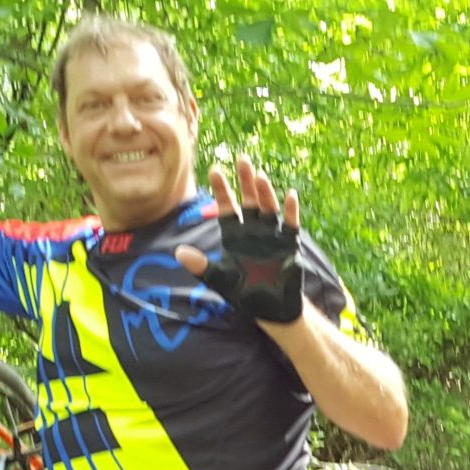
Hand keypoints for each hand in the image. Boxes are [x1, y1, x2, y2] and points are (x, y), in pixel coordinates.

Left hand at [177, 157, 305, 325]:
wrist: (272, 309)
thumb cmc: (245, 295)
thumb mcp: (220, 280)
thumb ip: (202, 266)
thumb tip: (178, 252)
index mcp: (235, 236)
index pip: (226, 208)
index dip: (221, 191)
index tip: (215, 171)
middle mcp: (253, 231)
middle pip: (249, 201)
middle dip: (245, 182)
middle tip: (242, 160)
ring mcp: (272, 236)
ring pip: (268, 208)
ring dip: (265, 192)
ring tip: (260, 176)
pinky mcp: (289, 244)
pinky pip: (291, 225)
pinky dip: (291, 211)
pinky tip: (290, 195)